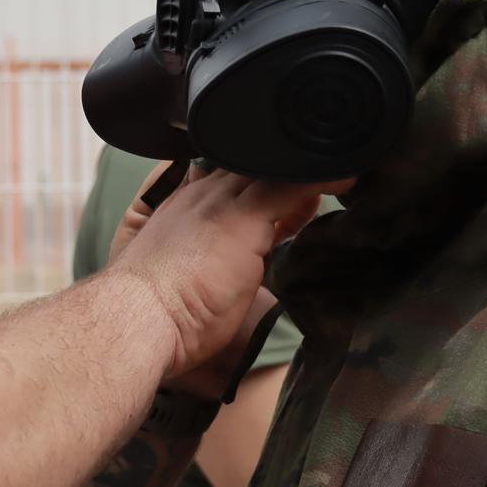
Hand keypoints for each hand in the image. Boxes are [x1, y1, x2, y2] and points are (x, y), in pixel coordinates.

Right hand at [104, 164, 329, 379]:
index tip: (286, 191)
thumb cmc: (156, 316)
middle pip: (250, 166)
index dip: (257, 180)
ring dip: (306, 167)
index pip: (227, 178)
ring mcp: (220, 204)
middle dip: (283, 168)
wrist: (138, 320)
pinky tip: (348, 176)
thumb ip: (208, 268)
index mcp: (180, 207)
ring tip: (342, 169)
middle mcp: (199, 196)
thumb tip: (231, 280)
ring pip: (271, 169)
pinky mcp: (243, 219)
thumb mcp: (179, 283)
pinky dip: (321, 178)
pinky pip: (291, 185)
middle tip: (321, 174)